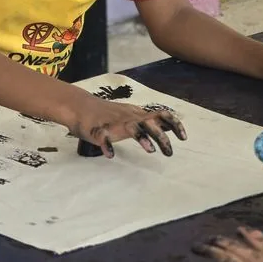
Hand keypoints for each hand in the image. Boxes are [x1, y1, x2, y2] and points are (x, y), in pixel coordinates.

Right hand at [69, 94, 186, 157]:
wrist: (79, 106)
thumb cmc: (107, 113)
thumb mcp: (131, 114)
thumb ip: (147, 119)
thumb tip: (169, 125)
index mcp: (137, 114)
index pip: (160, 114)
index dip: (174, 124)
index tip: (184, 138)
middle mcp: (128, 117)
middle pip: (149, 122)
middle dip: (161, 136)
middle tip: (169, 152)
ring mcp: (113, 123)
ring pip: (131, 127)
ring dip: (141, 138)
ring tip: (150, 150)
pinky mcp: (97, 130)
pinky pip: (103, 136)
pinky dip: (107, 145)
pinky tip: (110, 154)